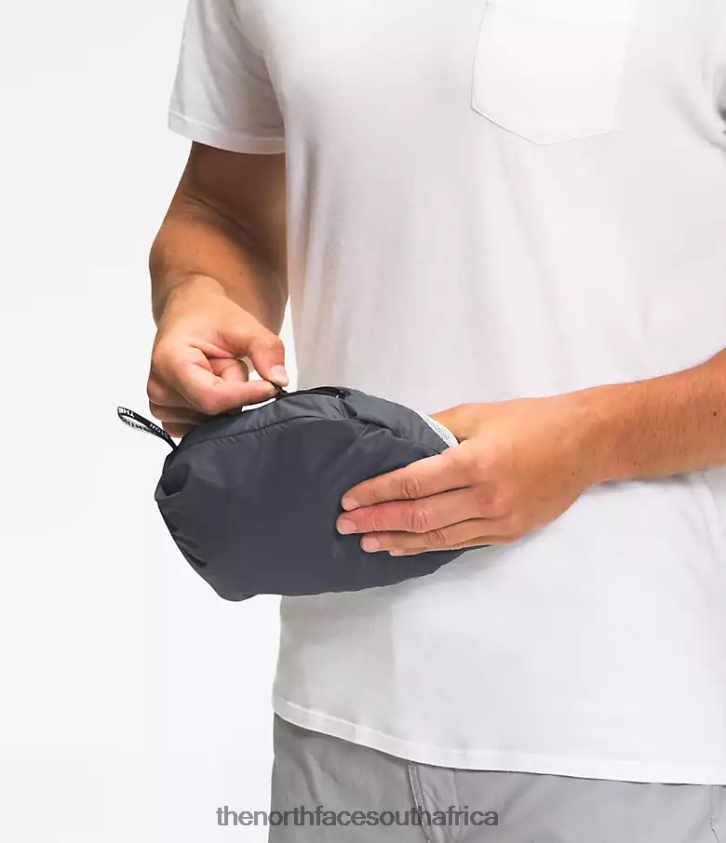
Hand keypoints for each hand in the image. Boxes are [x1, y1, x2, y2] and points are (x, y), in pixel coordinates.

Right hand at [147, 278, 287, 436]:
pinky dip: (217, 410)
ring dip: (227, 399)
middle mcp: (158, 389)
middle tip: (229, 361)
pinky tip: (211, 386)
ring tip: (217, 370)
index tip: (271, 387)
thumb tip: (279, 380)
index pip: (212, 397)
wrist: (192, 316)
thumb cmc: (210, 317)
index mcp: (169, 362)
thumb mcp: (244, 325)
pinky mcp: (170, 419)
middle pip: (215, 411)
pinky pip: (205, 428)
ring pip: (213, 421)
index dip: (245, 395)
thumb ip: (265, 350)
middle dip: (235, 390)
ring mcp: (162, 407)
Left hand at [336, 395, 597, 554]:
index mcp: (475, 462)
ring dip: (398, 541)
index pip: (412, 484)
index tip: (348, 500)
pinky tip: (406, 546)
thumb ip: (435, 428)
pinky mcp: (508, 533)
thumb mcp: (478, 413)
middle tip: (345, 526)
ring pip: (437, 538)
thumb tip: (398, 443)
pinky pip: (460, 543)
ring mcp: (499, 520)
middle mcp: (486, 497)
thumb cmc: (531, 420)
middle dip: (377, 522)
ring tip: (367, 542)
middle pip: (419, 517)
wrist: (585, 443)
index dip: (376, 493)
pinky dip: (429, 546)